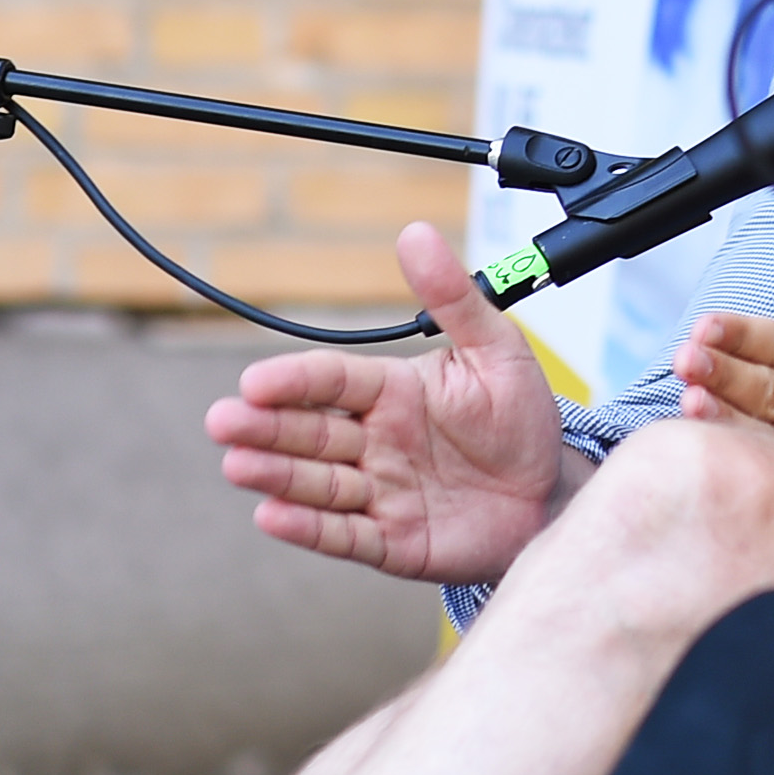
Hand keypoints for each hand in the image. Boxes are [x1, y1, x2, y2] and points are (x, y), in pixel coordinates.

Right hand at [207, 219, 575, 585]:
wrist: (551, 494)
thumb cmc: (521, 420)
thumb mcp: (497, 351)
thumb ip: (453, 298)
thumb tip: (415, 233)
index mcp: (391, 392)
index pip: (333, 381)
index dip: (295, 381)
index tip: (255, 381)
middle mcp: (375, 440)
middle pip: (310, 431)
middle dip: (265, 427)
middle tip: (222, 421)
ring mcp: (379, 492)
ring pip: (318, 482)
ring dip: (276, 475)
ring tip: (237, 465)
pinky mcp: (391, 541)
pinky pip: (344, 533)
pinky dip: (308, 527)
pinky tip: (271, 514)